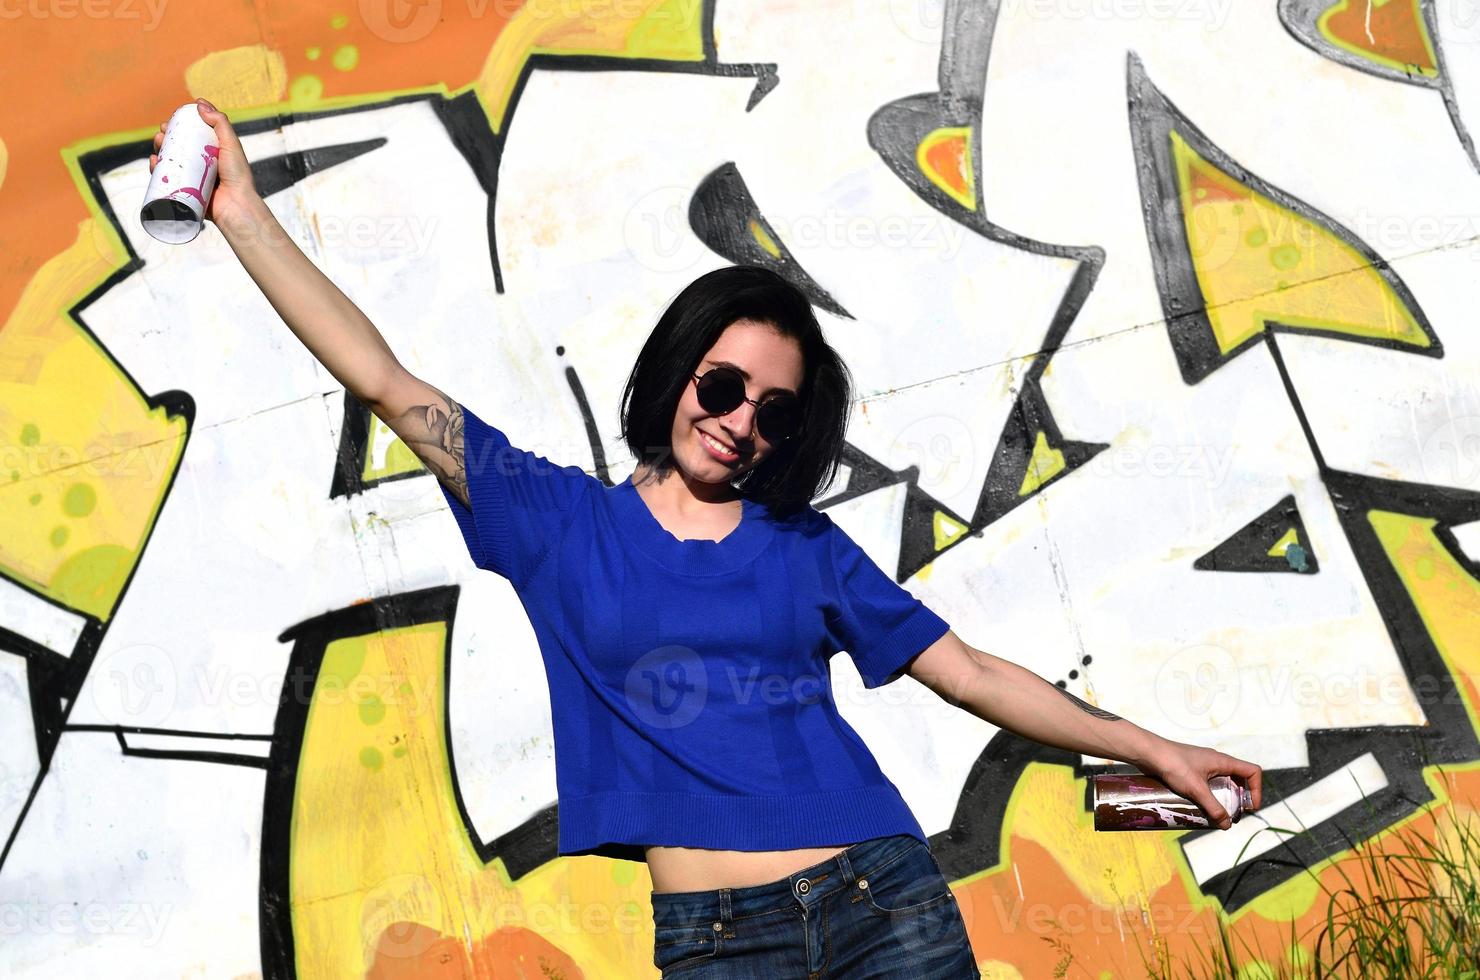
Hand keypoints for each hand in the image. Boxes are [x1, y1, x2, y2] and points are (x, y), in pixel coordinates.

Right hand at [150, 98, 258, 226]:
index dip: (181, 125)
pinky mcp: (184, 191)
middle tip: (162, 132)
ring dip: (158, 149)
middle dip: (166, 136)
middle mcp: (202, 164)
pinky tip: (152, 161)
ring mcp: (192, 178)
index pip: (193, 135)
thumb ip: (220, 123)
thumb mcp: (231, 144)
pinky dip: (156, 169)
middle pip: (179, 147)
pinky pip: (166, 179)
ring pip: (170, 161)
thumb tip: (199, 104)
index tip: (173, 118)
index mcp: (213, 152)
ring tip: (157, 143)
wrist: (235, 206)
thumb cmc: (237, 175)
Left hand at [1140, 737, 1262, 829]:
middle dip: (1241, 797)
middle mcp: (1217, 762)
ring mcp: (1204, 766)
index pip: (1253, 771)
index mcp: (1223, 761)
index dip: (1257, 789)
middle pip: (1239, 779)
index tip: (1249, 806)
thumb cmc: (1174, 765)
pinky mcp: (1192, 770)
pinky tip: (1202, 807)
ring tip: (1219, 813)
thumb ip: (1213, 807)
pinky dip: (1210, 795)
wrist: (1149, 753)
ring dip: (1225, 797)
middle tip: (1235, 813)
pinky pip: (1208, 784)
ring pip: (1223, 782)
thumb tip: (1227, 825)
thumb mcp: (1196, 789)